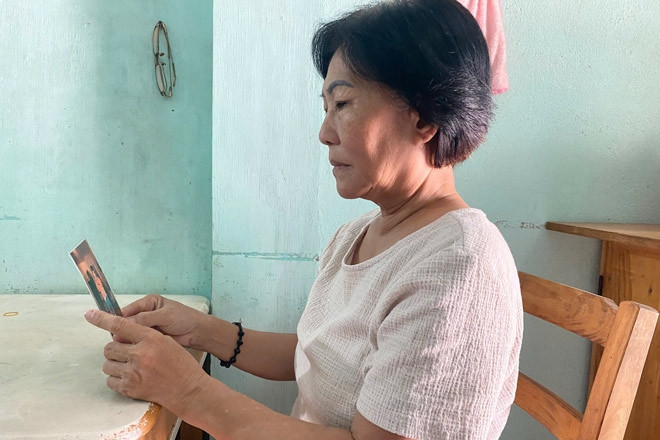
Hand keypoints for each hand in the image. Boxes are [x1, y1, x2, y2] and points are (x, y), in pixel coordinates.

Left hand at [84, 309, 209, 411]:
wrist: (187, 389)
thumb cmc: (180, 364)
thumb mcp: (166, 341)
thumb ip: (144, 336)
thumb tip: (122, 334)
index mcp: (151, 339)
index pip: (121, 325)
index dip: (102, 319)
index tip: (90, 314)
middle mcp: (140, 354)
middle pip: (110, 347)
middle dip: (115, 349)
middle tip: (126, 353)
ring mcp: (134, 373)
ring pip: (107, 364)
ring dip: (115, 364)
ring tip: (129, 366)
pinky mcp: (130, 389)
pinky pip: (110, 381)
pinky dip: (117, 378)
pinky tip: (130, 377)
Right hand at [120, 294, 206, 348]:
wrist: (197, 332)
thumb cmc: (185, 319)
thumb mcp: (164, 316)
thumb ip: (145, 319)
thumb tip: (125, 324)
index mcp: (148, 302)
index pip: (127, 310)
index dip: (119, 320)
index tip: (113, 330)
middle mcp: (145, 313)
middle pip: (127, 323)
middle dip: (123, 332)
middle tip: (120, 341)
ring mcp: (148, 326)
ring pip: (131, 334)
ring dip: (129, 340)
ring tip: (127, 347)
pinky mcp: (150, 338)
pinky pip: (138, 341)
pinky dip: (136, 345)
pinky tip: (134, 350)